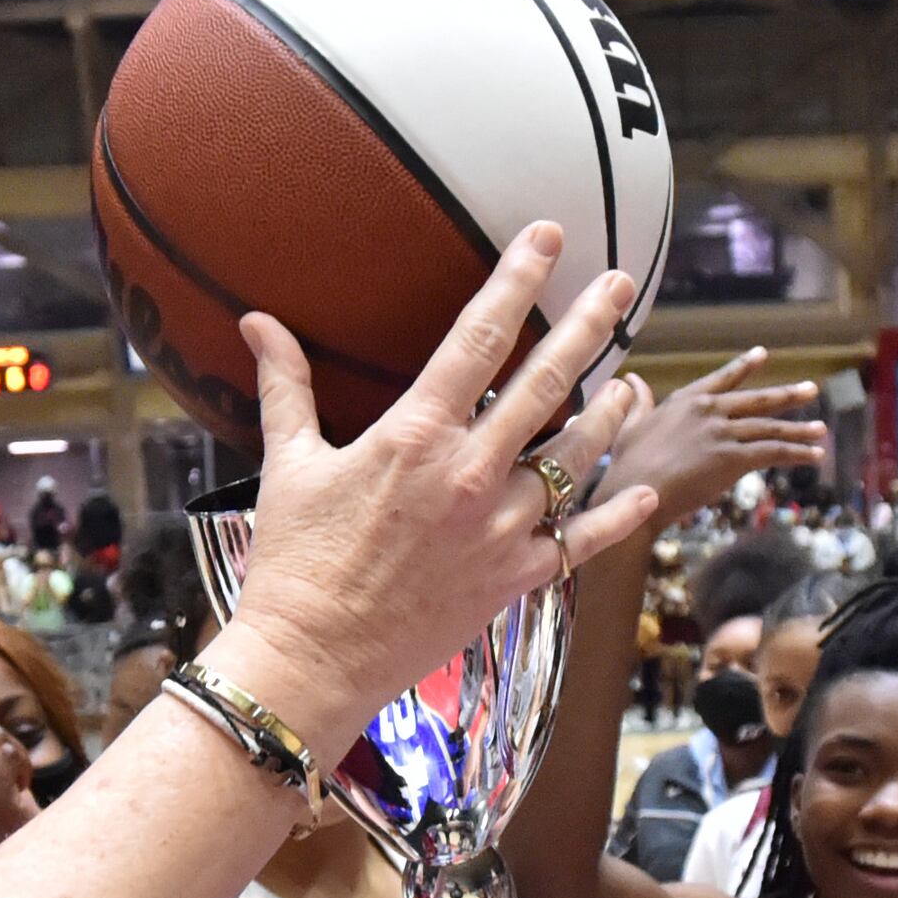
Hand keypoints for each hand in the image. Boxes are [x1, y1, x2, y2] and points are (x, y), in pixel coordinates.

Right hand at [216, 222, 661, 737]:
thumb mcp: (289, 463)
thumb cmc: (294, 562)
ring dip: (612, 411)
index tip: (549, 238)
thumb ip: (287, 386)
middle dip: (591, 324)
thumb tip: (256, 320)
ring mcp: (501, 527)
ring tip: (632, 381)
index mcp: (416, 434)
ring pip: (578, 453)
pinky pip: (582, 539)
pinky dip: (617, 515)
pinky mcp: (516, 578)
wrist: (312, 660)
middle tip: (622, 284)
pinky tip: (640, 490)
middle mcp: (470, 472)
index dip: (519, 279)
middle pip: (549, 381)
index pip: (480, 337)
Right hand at [610, 348, 830, 522]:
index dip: (744, 366)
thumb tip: (629, 379)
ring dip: (799, 430)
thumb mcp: (630, 425)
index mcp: (686, 400)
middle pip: (757, 400)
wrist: (635, 492)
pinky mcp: (733, 458)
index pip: (722, 378)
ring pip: (769, 428)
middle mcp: (709, 410)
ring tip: (821, 430)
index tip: (763, 355)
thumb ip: (637, 401)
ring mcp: (723, 432)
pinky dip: (796, 453)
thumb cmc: (627, 465)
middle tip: (811, 389)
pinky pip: (773, 453)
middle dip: (788, 395)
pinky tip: (814, 455)